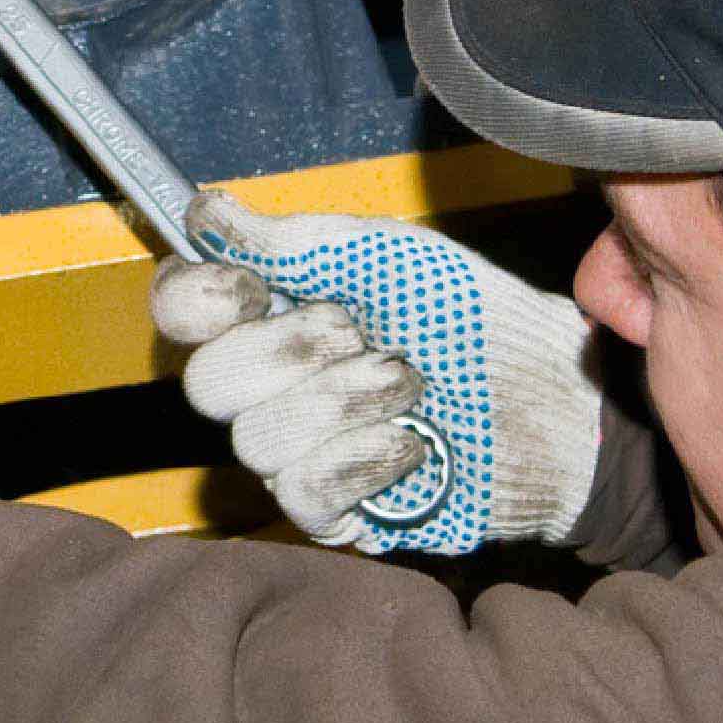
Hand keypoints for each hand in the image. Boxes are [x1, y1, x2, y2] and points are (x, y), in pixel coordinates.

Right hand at [151, 193, 601, 555]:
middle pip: (206, 382)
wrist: (545, 393)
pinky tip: (416, 441)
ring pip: (257, 439)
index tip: (257, 286)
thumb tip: (201, 209)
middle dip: (295, 349)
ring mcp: (295, 453)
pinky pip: (302, 491)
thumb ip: (287, 239)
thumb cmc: (465, 316)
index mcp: (268, 313)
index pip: (177, 309)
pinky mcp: (331, 512)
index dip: (201, 299)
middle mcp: (266, 386)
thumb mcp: (379, 255)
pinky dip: (367, 456)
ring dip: (348, 399)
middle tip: (362, 331)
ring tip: (411, 383)